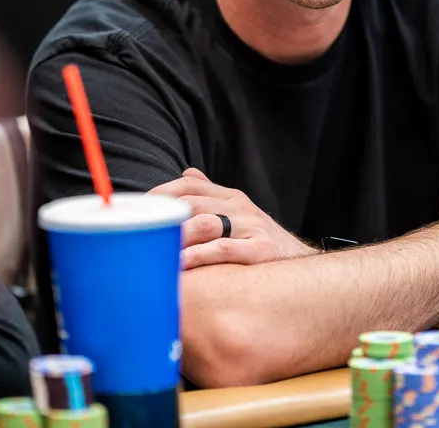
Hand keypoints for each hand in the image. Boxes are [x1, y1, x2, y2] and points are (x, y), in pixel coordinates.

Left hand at [148, 169, 317, 268]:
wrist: (303, 263)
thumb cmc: (261, 241)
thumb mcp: (239, 212)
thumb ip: (212, 194)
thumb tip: (185, 174)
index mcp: (231, 197)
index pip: (187, 187)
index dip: (159, 196)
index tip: (135, 211)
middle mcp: (239, 208)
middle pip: (191, 204)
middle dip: (161, 217)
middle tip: (135, 232)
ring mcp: (250, 228)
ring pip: (204, 224)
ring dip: (175, 236)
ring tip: (151, 248)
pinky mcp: (260, 251)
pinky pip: (223, 250)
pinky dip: (198, 256)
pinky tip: (180, 264)